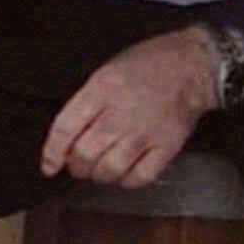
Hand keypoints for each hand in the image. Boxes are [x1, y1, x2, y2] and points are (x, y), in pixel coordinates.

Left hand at [40, 25, 218, 188]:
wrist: (193, 64)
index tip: (49, 165)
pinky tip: (125, 172)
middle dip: (76, 166)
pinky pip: (139, 178)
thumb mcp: (109, 68)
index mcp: (103, 87)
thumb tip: (68, 135)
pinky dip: (127, 181)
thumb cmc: (149, 63)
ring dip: (99, 175)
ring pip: (109, 171)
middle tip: (80, 164)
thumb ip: (88, 100)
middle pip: (84, 155)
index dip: (52, 152)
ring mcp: (146, 131)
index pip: (65, 128)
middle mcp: (121, 111)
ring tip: (102, 168)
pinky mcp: (168, 146)